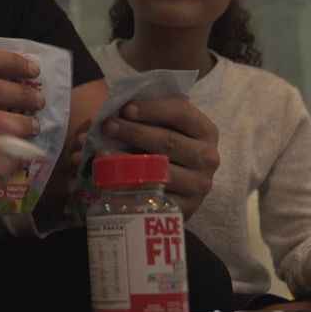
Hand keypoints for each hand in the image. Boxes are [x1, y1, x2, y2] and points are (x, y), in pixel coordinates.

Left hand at [99, 97, 218, 217]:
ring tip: (102, 152)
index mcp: (206, 131)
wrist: (180, 185)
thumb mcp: (168, 126)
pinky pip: (156, 197)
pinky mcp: (187, 208)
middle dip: (133, 132)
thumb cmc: (166, 146)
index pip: (181, 113)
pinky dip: (131, 187)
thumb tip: (119, 104)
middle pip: (168, 141)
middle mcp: (208, 158)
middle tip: (107, 127)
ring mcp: (199, 185)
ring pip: (160, 170)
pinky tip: (112, 179)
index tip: (125, 108)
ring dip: (126, 160)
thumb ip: (152, 113)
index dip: (152, 109)